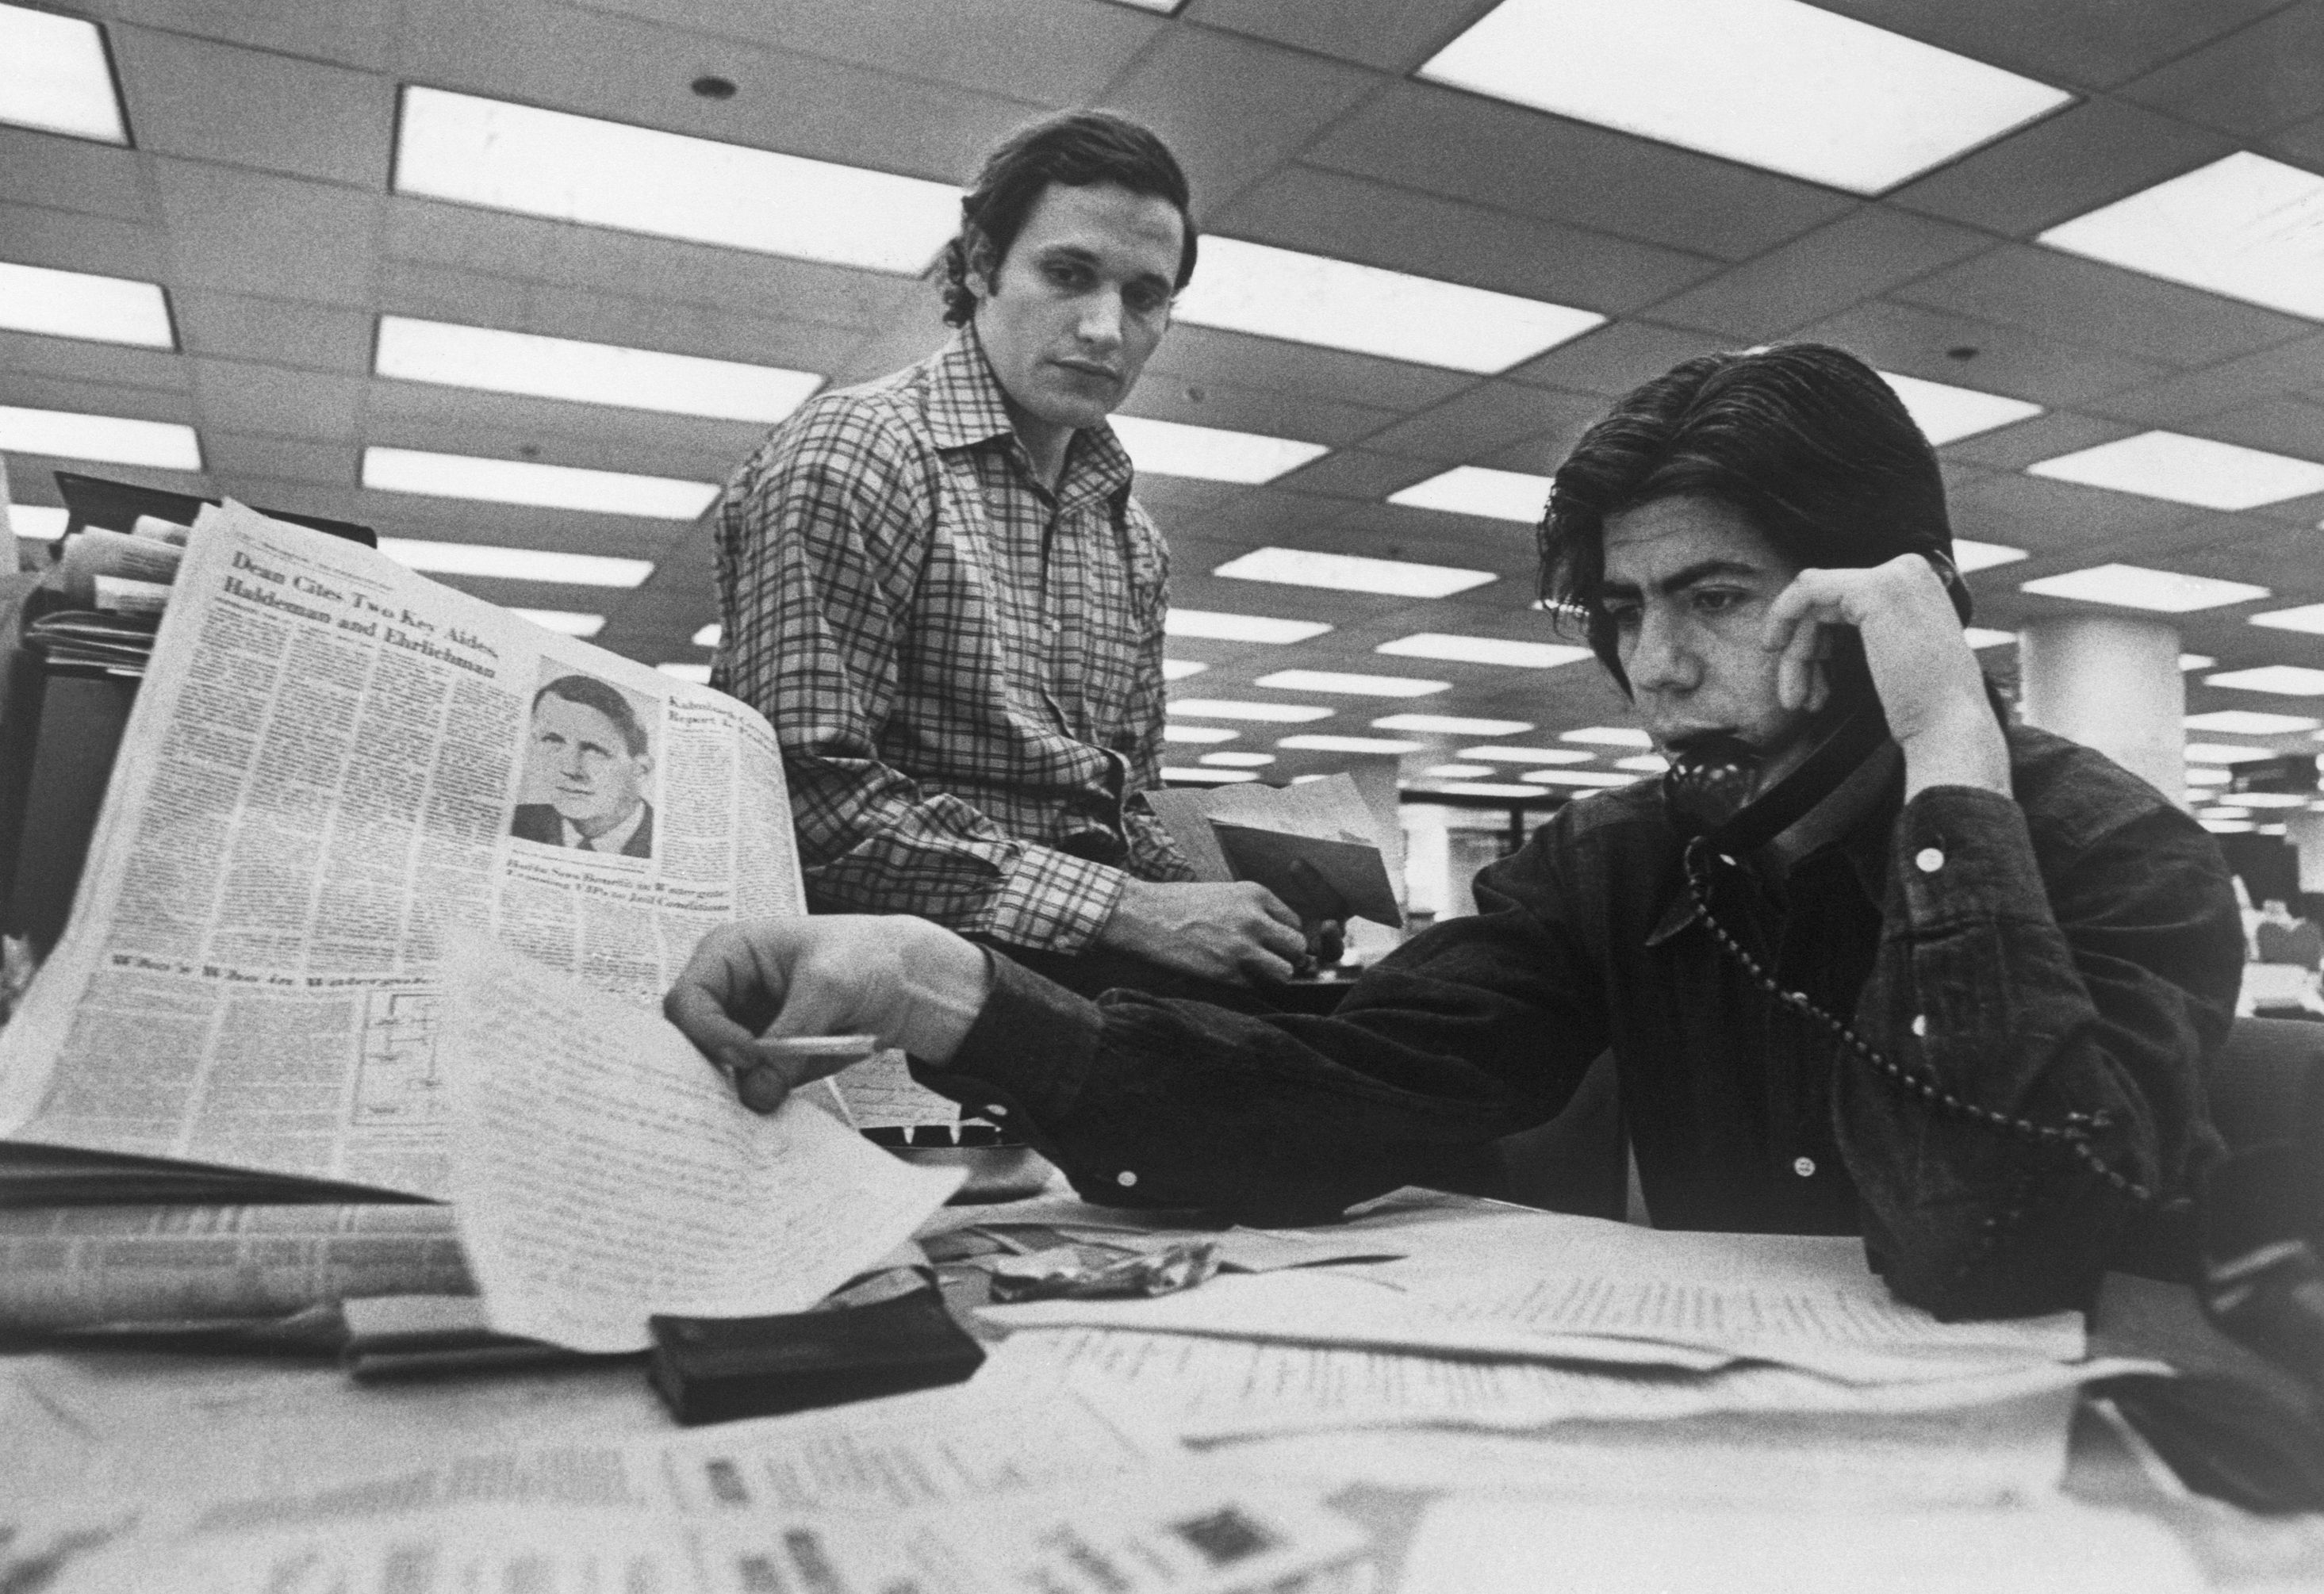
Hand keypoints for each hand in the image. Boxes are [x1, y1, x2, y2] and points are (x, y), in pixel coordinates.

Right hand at [664, 916, 990, 1113]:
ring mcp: (742, 1027)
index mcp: (727, 954)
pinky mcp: (764, 1058)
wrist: (906, 979)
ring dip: (734, 1090)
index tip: (748, 1054)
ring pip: (714, 1071)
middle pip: (689, 1041)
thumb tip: (754, 1095)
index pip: (687, 1001)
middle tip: (741, 1095)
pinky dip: (757, 1099)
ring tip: (763, 1102)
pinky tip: (774, 1106)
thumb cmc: (866, 956)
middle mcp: (725, 993)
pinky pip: (746, 1086)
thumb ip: (790, 1040)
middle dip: (711, 1069)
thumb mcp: (828, 988)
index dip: (708, 1033)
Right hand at [1096, 878, 1311, 984]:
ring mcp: (1242, 946)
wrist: (1141, 915)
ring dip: (1272, 976)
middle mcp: (1255, 918)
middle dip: (1286, 957)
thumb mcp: (1223, 894)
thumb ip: (1252, 911)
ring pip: (1286, 971)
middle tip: (1267, 961)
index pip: (1294, 922)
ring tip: (1251, 973)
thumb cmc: (1177, 905)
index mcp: (1255, 894)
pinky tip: (1226, 977)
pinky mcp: (1226, 972)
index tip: (1269, 944)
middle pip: (1298, 947)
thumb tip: (1274, 936)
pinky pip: (1256, 987)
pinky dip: (1247, 987)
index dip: (1282, 937)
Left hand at [1762, 553, 2008, 798]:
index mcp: (1916, 584)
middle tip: (1797, 697)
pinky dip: (1783, 616)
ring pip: (1812, 602)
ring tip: (1795, 698)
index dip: (1818, 640)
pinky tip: (1777, 649)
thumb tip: (1818, 629)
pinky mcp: (1873, 589)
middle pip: (1826, 602)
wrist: (1949, 726)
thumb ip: (1870, 630)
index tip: (1805, 680)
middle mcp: (1909, 570)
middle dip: (1804, 652)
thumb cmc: (1924, 705)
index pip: (1845, 599)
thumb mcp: (1895, 652)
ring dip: (1796, 654)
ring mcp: (1893, 576)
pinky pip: (1806, 589)